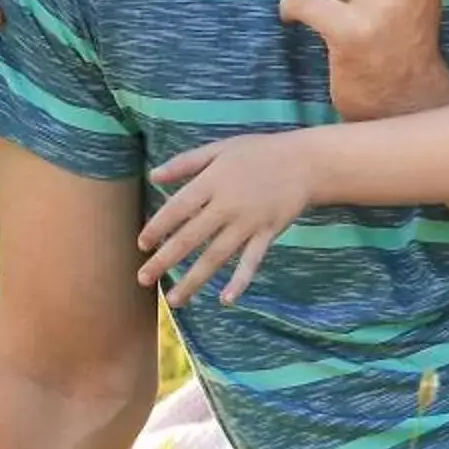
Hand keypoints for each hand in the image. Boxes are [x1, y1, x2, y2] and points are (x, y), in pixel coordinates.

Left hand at [140, 130, 329, 303]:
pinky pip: (251, 261)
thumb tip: (152, 176)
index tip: (142, 245)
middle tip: (143, 279)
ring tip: (173, 300)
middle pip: (190, 237)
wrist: (306, 162)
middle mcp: (228, 205)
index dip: (157, 228)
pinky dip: (239, 281)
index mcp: (213, 182)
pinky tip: (225, 300)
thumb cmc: (259, 152)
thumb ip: (186, 162)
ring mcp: (249, 222)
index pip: (177, 209)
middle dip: (164, 260)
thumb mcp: (220, 149)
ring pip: (216, 256)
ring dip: (193, 279)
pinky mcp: (267, 234)